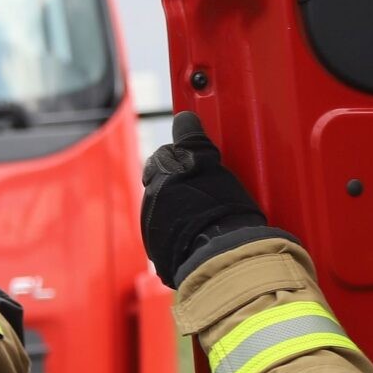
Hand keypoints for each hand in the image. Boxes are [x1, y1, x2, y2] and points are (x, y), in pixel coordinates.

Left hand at [140, 110, 271, 286]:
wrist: (221, 256)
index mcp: (161, 175)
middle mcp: (151, 200)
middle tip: (204, 189)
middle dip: (177, 183)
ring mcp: (152, 226)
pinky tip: (200, 234)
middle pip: (160, 183)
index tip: (197, 164)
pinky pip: (167, 235)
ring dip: (179, 209)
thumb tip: (184, 117)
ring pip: (163, 209)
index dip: (182, 159)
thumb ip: (193, 140)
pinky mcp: (158, 252)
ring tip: (206, 215)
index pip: (164, 156)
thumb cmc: (220, 208)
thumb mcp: (211, 165)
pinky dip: (179, 232)